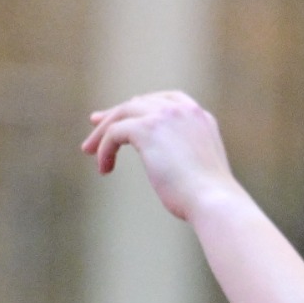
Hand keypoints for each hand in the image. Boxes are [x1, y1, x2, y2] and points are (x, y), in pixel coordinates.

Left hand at [81, 91, 239, 222]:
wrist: (214, 202)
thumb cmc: (208, 198)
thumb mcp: (199, 168)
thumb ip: (184, 153)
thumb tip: (162, 161)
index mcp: (200, 117)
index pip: (165, 100)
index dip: (140, 106)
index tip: (123, 116)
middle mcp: (183, 110)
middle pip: (138, 103)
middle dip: (115, 115)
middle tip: (95, 125)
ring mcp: (165, 116)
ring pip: (122, 114)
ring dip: (102, 133)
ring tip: (89, 151)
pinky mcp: (147, 128)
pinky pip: (114, 133)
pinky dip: (104, 149)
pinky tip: (104, 169)